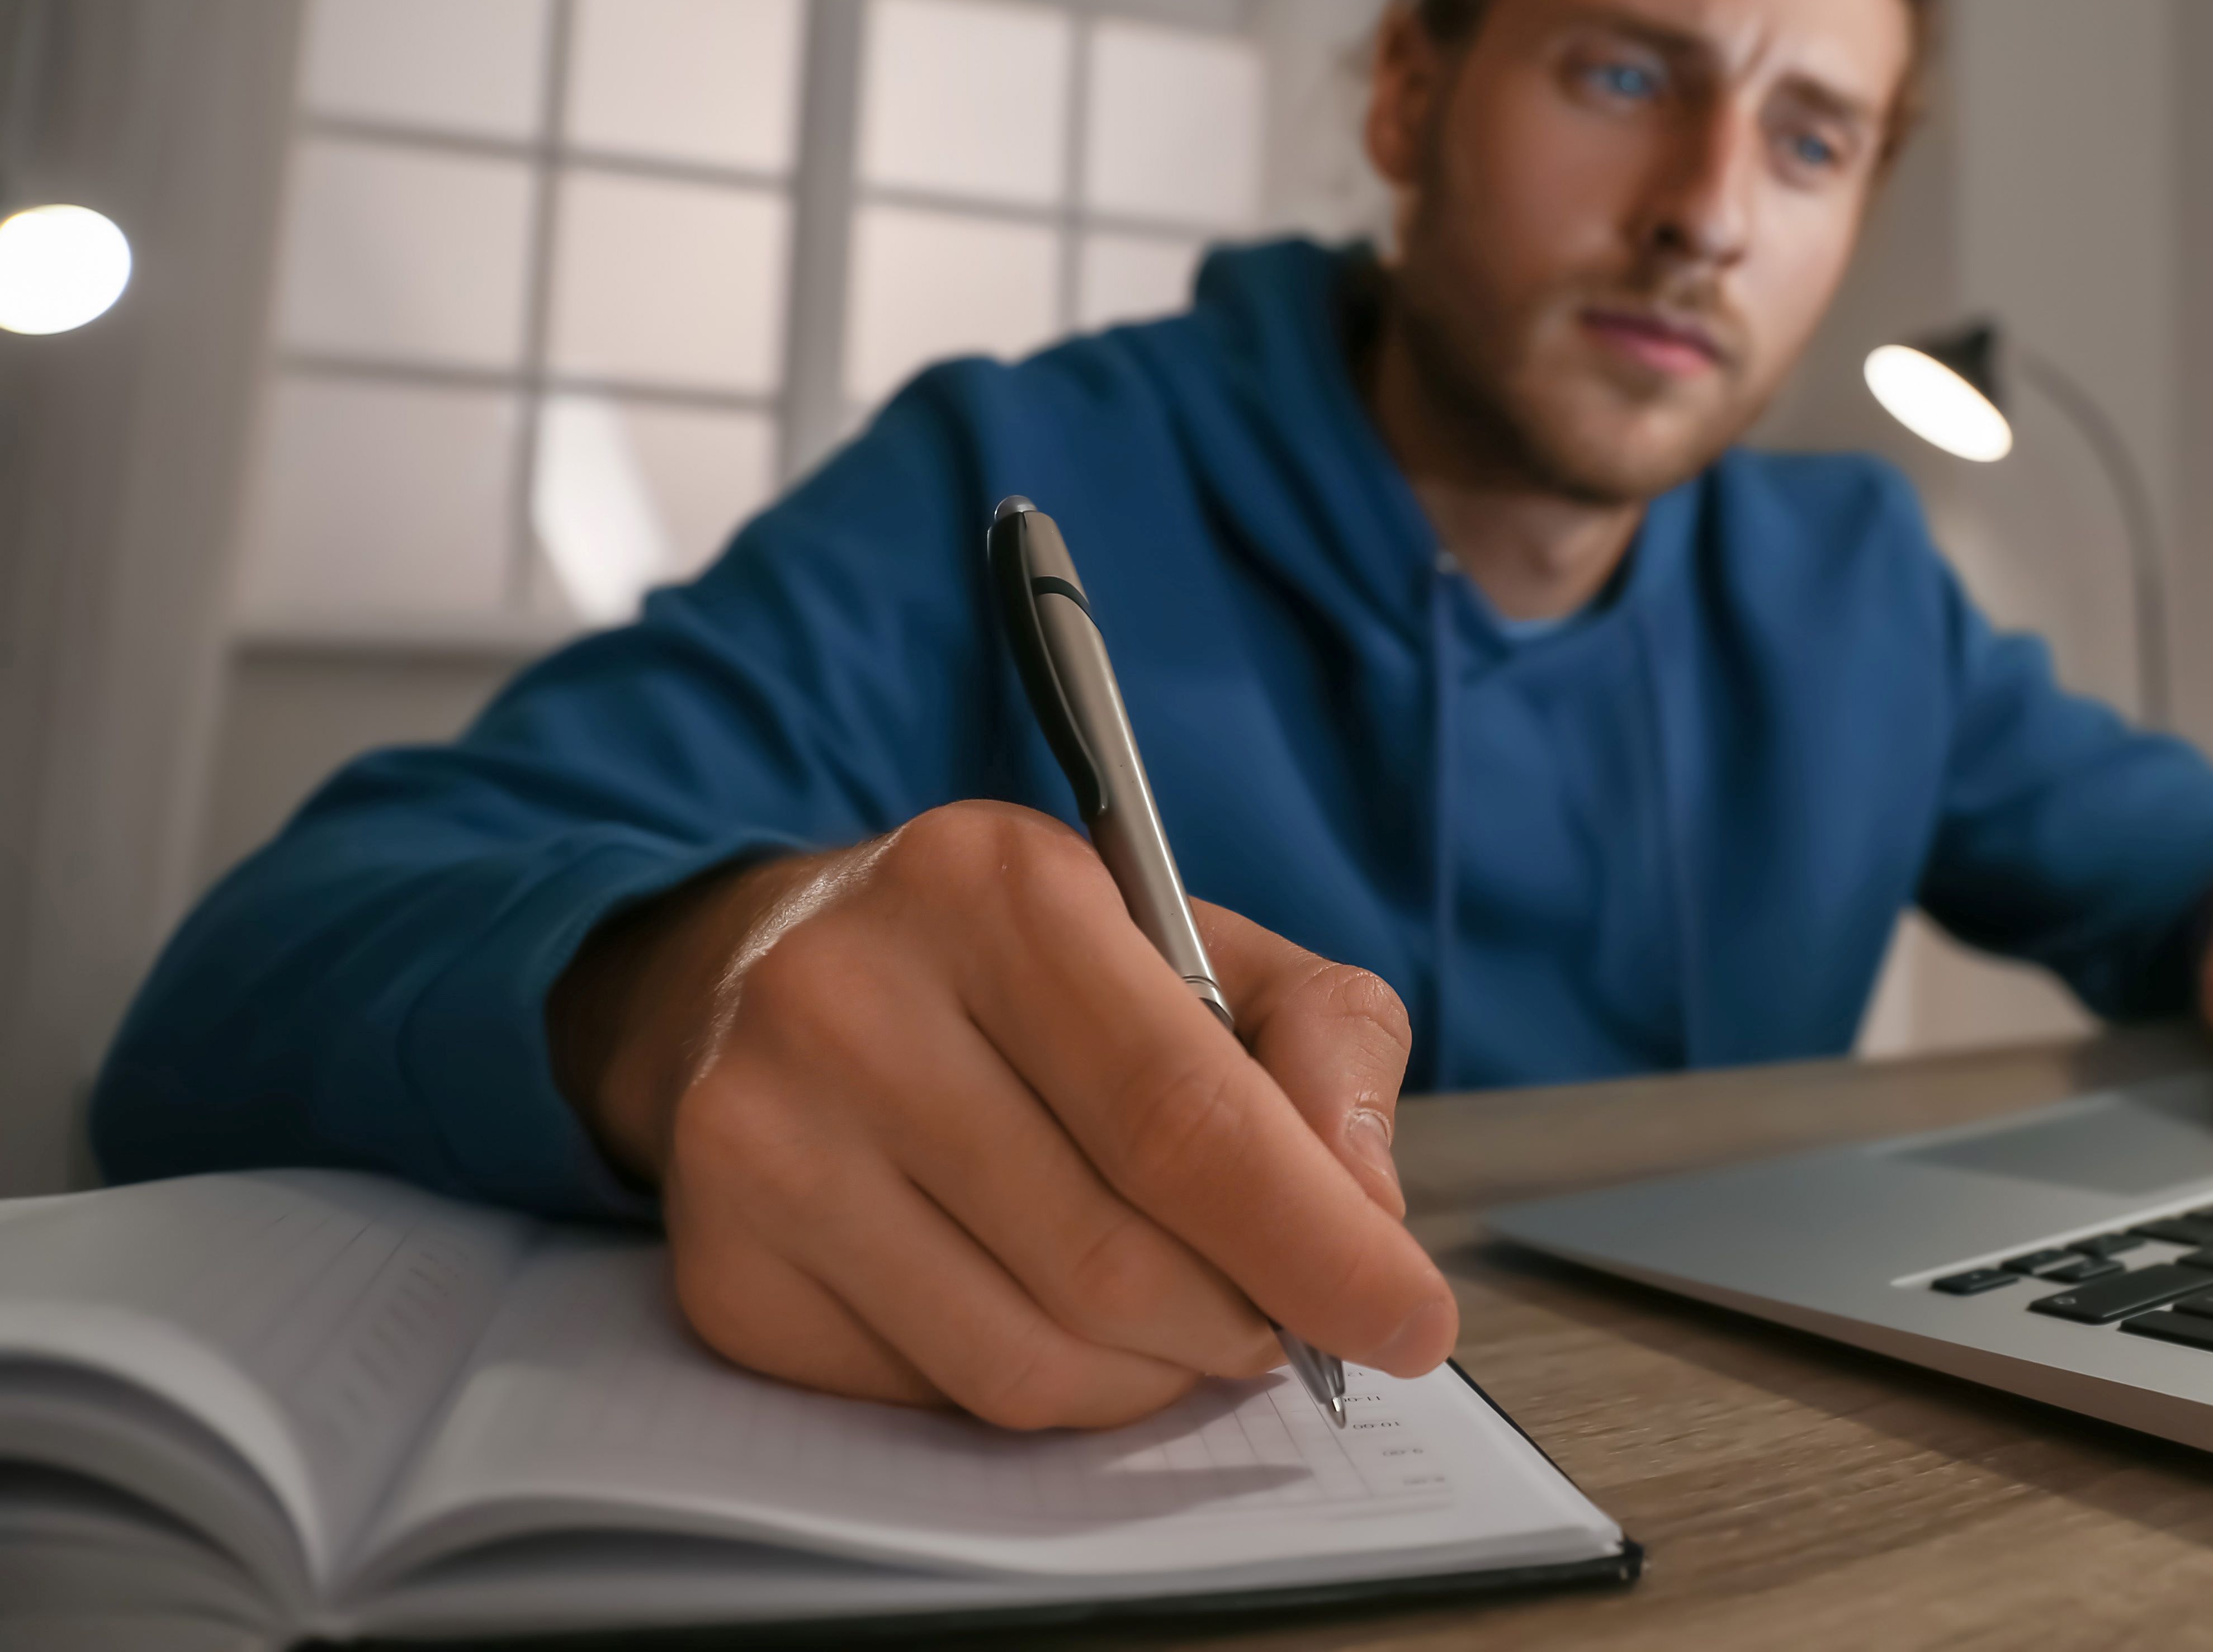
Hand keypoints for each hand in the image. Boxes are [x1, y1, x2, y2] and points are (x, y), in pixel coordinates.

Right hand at [546, 799, 1455, 1428]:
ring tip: (1187, 1321)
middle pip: (1113, 1257)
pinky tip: (1058, 1317)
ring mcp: (763, 1145)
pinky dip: (1046, 1390)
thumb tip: (1367, 1214)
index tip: (1413, 1321)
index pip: (1184, 1116)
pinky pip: (940, 1400)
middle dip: (1246, 1321)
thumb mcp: (1195, 937)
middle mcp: (850, 1005)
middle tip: (1296, 1323)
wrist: (767, 974)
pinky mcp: (723, 1273)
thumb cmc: (1024, 966)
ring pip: (1028, 1357)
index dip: (1317, 1242)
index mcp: (992, 888)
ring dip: (1155, 1375)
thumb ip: (1324, 1042)